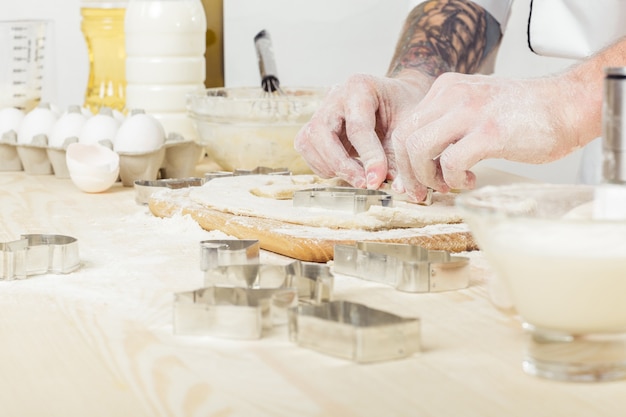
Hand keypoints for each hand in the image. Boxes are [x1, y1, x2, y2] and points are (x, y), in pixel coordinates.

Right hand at [294, 72, 432, 190]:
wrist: (397, 98)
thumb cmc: (404, 108)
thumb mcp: (409, 126)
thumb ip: (402, 155)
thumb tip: (398, 189)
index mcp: (360, 87)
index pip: (357, 127)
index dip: (368, 157)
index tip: (378, 180)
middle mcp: (334, 96)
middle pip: (321, 133)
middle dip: (342, 165)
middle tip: (364, 183)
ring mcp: (321, 111)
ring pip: (308, 143)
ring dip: (331, 167)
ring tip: (359, 177)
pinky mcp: (314, 128)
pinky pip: (307, 151)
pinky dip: (325, 167)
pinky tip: (349, 170)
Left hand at [392, 72, 591, 197]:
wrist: (567, 106)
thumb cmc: (524, 114)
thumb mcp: (475, 108)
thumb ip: (446, 128)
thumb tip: (420, 164)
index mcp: (446, 89)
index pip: (405, 126)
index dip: (403, 160)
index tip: (413, 181)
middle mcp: (452, 95)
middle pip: (404, 138)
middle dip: (409, 173)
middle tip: (423, 191)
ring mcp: (470, 112)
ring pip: (419, 149)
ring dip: (427, 177)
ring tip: (447, 184)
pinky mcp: (488, 132)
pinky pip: (450, 162)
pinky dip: (454, 178)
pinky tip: (470, 179)